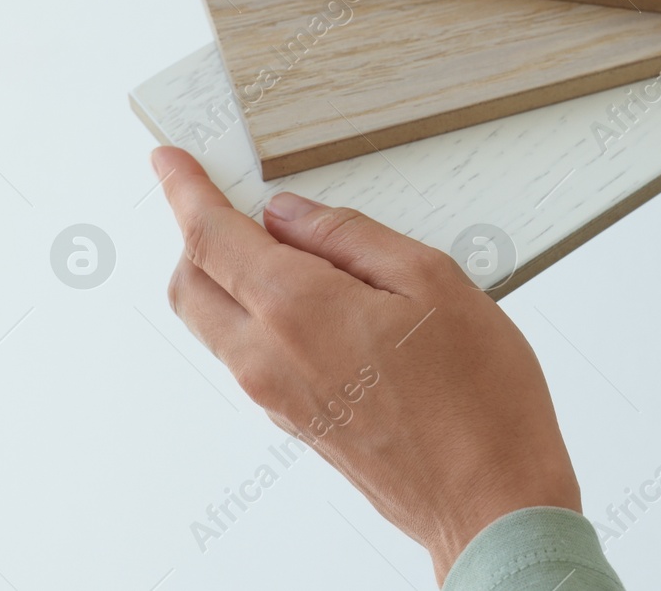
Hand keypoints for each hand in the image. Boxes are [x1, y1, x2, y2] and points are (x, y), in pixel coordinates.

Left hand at [153, 146, 579, 582]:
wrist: (490, 500)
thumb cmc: (480, 397)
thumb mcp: (433, 281)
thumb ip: (351, 238)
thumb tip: (290, 214)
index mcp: (298, 311)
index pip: (210, 238)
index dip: (183, 191)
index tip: (170, 161)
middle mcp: (268, 358)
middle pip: (192, 283)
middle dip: (199, 233)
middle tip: (235, 199)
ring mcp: (277, 398)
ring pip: (216, 323)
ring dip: (227, 276)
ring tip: (290, 247)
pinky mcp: (297, 422)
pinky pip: (248, 354)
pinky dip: (256, 314)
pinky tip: (317, 300)